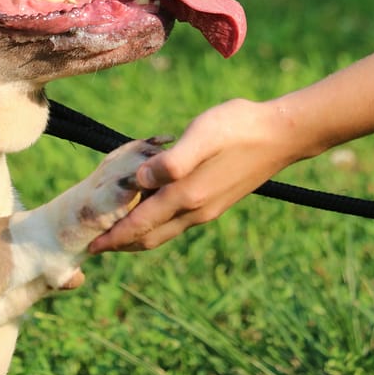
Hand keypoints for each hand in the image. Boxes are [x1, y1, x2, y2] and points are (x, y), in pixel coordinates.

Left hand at [88, 99, 298, 251]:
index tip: (91, 246)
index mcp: (187, 196)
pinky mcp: (216, 201)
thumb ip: (171, 162)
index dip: (114, 237)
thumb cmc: (239, 128)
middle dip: (122, 244)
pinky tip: (150, 212)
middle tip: (95, 246)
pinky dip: (156, 225)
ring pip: (164, 232)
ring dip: (138, 236)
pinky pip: (177, 222)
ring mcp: (208, 208)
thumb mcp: (202, 135)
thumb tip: (140, 180)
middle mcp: (196, 210)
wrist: (282, 135)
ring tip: (116, 234)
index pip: (141, 225)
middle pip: (150, 237)